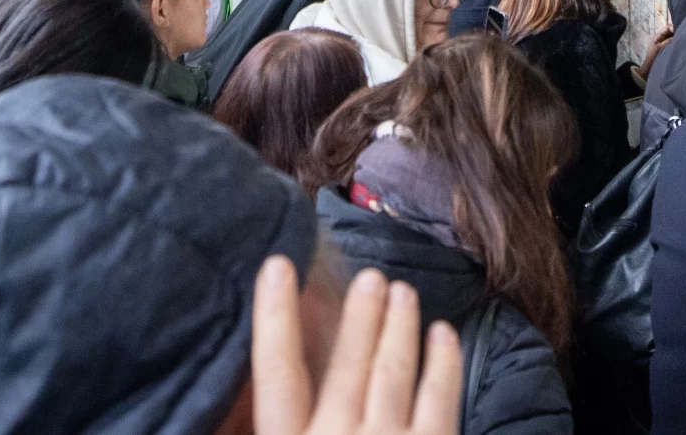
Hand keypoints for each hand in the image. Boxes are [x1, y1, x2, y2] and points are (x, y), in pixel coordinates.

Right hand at [255, 260, 458, 434]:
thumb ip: (271, 423)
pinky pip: (440, 395)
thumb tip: (242, 398)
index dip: (275, 316)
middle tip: (371, 277)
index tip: (277, 266)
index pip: (276, 372)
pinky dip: (444, 360)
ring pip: (393, 369)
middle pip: (348, 363)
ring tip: (402, 290)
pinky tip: (443, 332)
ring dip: (399, 325)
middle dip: (361, 315)